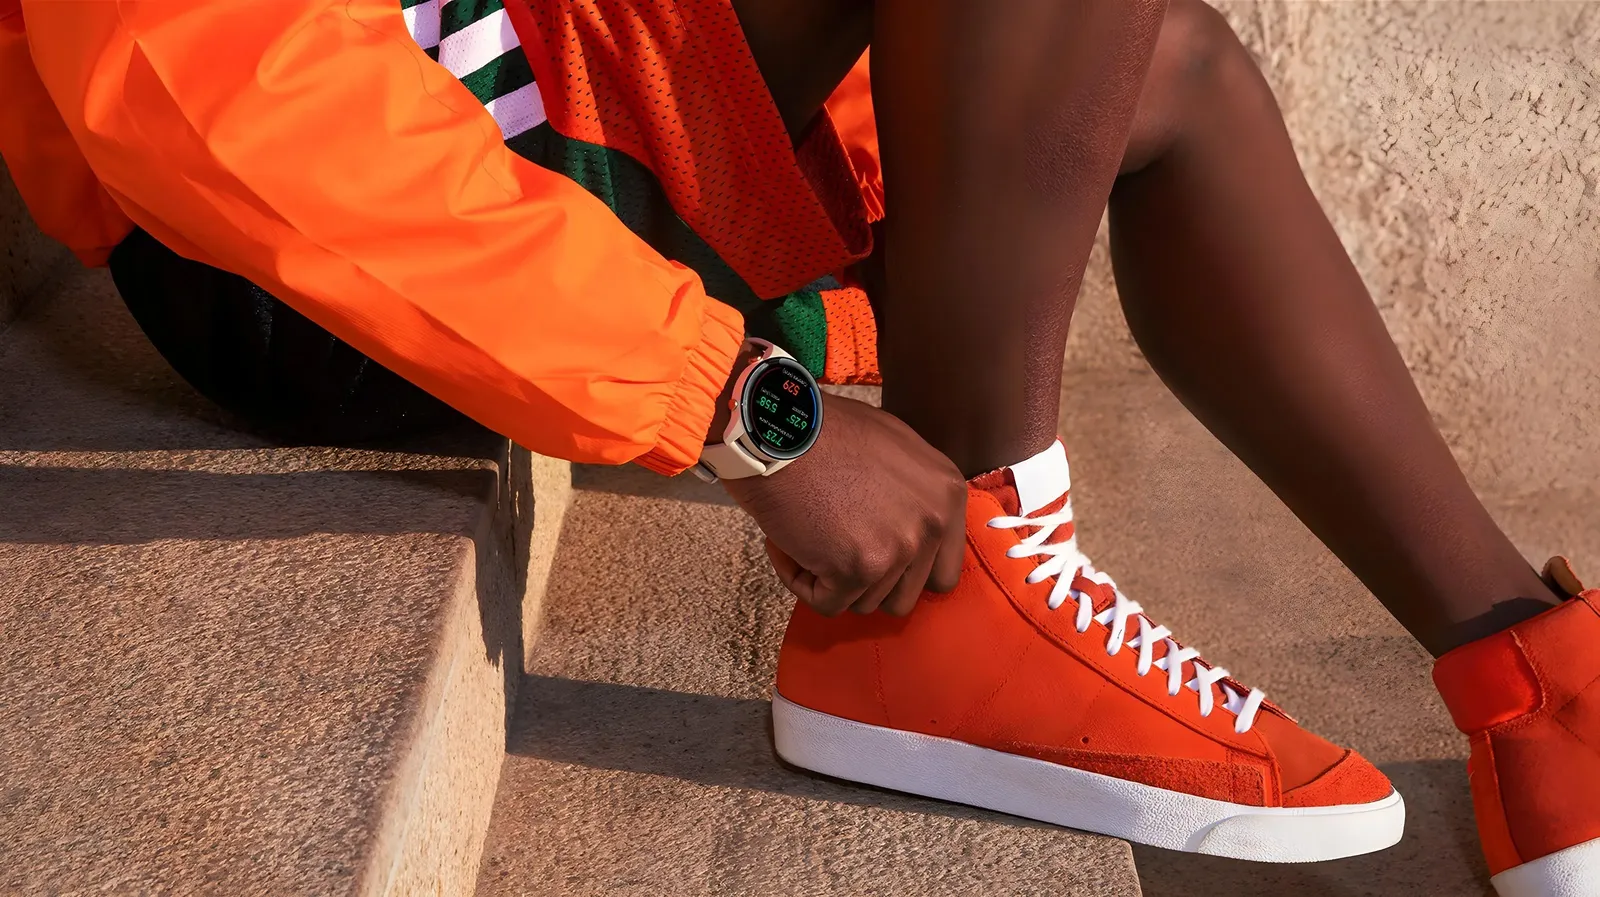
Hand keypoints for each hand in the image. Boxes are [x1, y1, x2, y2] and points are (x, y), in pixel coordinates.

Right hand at [720, 392, 966, 615]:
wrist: (778, 427)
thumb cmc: (823, 430)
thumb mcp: (893, 447)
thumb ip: (913, 495)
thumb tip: (909, 534)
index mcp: (947, 494)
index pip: (943, 571)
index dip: (904, 572)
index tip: (872, 556)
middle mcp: (933, 524)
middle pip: (906, 595)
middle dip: (868, 582)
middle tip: (835, 547)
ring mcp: (899, 548)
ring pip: (865, 602)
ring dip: (831, 579)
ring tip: (807, 534)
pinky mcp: (859, 568)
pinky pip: (827, 604)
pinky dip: (800, 581)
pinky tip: (787, 544)